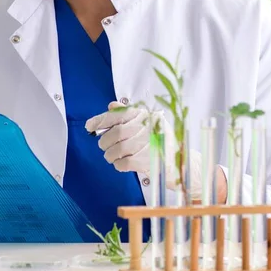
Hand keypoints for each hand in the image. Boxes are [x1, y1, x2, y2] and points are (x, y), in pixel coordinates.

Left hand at [85, 102, 202, 199]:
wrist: (182, 161)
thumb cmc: (161, 140)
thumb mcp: (148, 122)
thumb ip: (128, 114)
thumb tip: (111, 105)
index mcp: (144, 115)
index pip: (117, 115)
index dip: (100, 120)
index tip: (89, 126)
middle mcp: (146, 127)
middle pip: (115, 133)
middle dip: (105, 142)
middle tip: (105, 147)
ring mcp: (147, 144)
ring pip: (117, 150)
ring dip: (110, 155)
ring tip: (113, 156)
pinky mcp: (147, 161)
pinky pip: (123, 163)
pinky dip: (118, 165)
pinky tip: (122, 163)